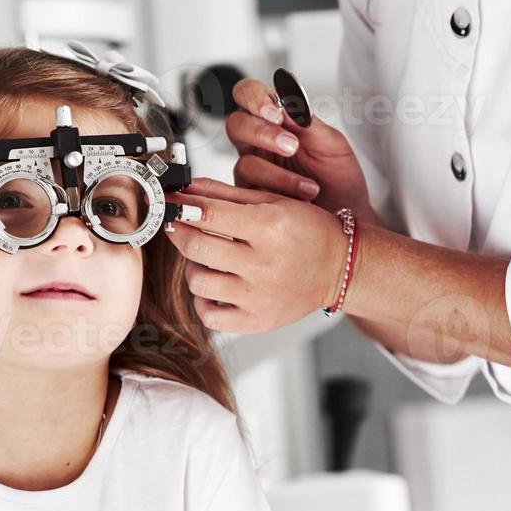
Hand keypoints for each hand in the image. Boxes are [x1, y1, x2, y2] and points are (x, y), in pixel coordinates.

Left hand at [162, 177, 350, 333]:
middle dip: (179, 232)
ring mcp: (259, 297)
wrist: (340, 268)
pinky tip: (215, 285)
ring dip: (193, 265)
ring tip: (205, 257)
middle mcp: (264, 264)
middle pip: (197, 247)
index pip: (209, 214)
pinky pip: (209, 316)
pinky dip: (204, 300)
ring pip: (198, 281)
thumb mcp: (275, 201)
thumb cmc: (309, 232)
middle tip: (177, 226)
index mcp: (270, 227)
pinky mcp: (257, 321)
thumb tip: (188, 189)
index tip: (170, 204)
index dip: (181, 207)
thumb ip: (228, 195)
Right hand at [226, 78, 372, 218]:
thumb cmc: (338, 178)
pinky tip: (301, 196)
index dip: (254, 98)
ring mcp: (253, 171)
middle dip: (261, 132)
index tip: (276, 113)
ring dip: (278, 173)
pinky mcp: (251, 197)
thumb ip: (307, 122)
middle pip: (236, 124)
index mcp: (277, 121)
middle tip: (290, 145)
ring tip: (309, 185)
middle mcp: (259, 144)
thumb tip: (284, 102)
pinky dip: (278, 191)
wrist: (347, 215)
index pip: (250, 95)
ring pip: (245, 162)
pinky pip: (252, 191)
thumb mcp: (331, 145)